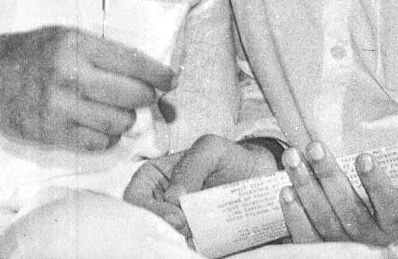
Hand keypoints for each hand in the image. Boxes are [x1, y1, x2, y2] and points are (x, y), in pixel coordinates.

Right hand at [0, 26, 174, 152]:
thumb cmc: (30, 54)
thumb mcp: (65, 37)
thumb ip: (104, 54)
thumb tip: (152, 79)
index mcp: (76, 44)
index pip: (134, 62)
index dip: (159, 74)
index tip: (169, 81)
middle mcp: (69, 73)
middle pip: (132, 95)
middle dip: (145, 98)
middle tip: (141, 98)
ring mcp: (59, 105)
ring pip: (119, 122)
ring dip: (125, 120)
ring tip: (115, 112)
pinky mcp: (51, 131)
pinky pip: (98, 142)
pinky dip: (106, 137)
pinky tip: (97, 126)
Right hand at [123, 135, 278, 234]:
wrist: (263, 180)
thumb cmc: (232, 159)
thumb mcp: (212, 149)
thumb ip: (191, 165)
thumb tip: (173, 197)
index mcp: (155, 177)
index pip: (135, 194)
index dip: (147, 208)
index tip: (176, 216)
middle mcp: (161, 201)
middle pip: (145, 220)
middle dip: (162, 226)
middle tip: (186, 229)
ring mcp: (177, 222)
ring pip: (163, 237)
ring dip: (177, 241)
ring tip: (198, 238)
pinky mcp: (195, 239)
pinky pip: (184, 248)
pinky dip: (191, 250)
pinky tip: (204, 246)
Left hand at [280, 142, 397, 245]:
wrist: (345, 238)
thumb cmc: (359, 203)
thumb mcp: (372, 194)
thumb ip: (367, 175)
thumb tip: (354, 144)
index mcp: (390, 225)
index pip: (390, 207)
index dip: (377, 184)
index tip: (364, 157)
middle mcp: (370, 240)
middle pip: (350, 210)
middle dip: (329, 175)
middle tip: (315, 147)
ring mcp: (344, 249)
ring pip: (324, 219)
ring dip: (306, 186)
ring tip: (292, 157)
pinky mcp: (320, 254)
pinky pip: (306, 236)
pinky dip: (295, 214)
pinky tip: (286, 191)